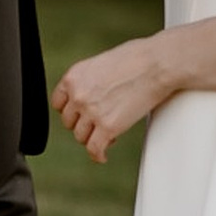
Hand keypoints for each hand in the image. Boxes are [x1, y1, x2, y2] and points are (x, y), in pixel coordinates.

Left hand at [52, 31, 183, 162]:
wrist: (157, 64)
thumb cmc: (138, 58)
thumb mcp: (102, 63)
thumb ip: (91, 80)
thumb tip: (95, 94)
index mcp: (74, 77)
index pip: (58, 103)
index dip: (71, 110)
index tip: (80, 114)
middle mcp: (78, 95)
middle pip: (69, 122)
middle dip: (83, 124)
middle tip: (98, 123)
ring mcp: (91, 112)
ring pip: (81, 137)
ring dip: (92, 138)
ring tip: (107, 134)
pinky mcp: (108, 127)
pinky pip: (95, 149)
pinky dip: (98, 155)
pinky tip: (103, 156)